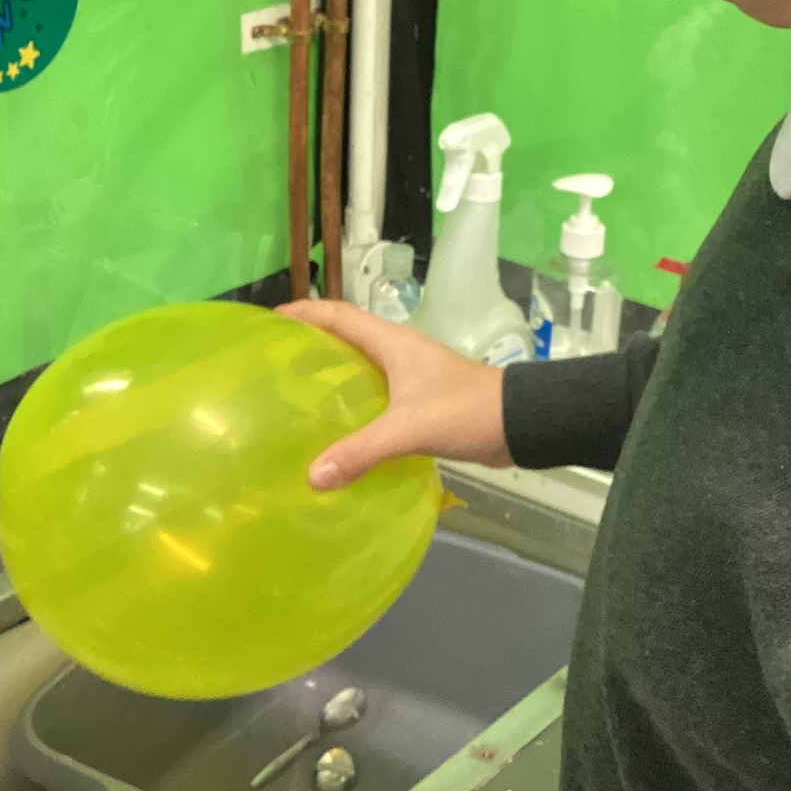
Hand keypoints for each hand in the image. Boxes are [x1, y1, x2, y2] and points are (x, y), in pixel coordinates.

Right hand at [279, 299, 512, 489]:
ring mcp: (412, 376)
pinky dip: (355, 406)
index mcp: (392, 342)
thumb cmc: (465, 410)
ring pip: (362, 368)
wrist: (519, 424)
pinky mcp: (422, 401)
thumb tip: (314, 476)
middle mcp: (399, 352)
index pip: (339, 315)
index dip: (305, 313)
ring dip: (334, 377)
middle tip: (277, 365)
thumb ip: (362, 450)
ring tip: (299, 398)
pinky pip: (378, 396)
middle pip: (347, 338)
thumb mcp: (410, 428)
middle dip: (312, 345)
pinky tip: (342, 432)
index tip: (271, 320)